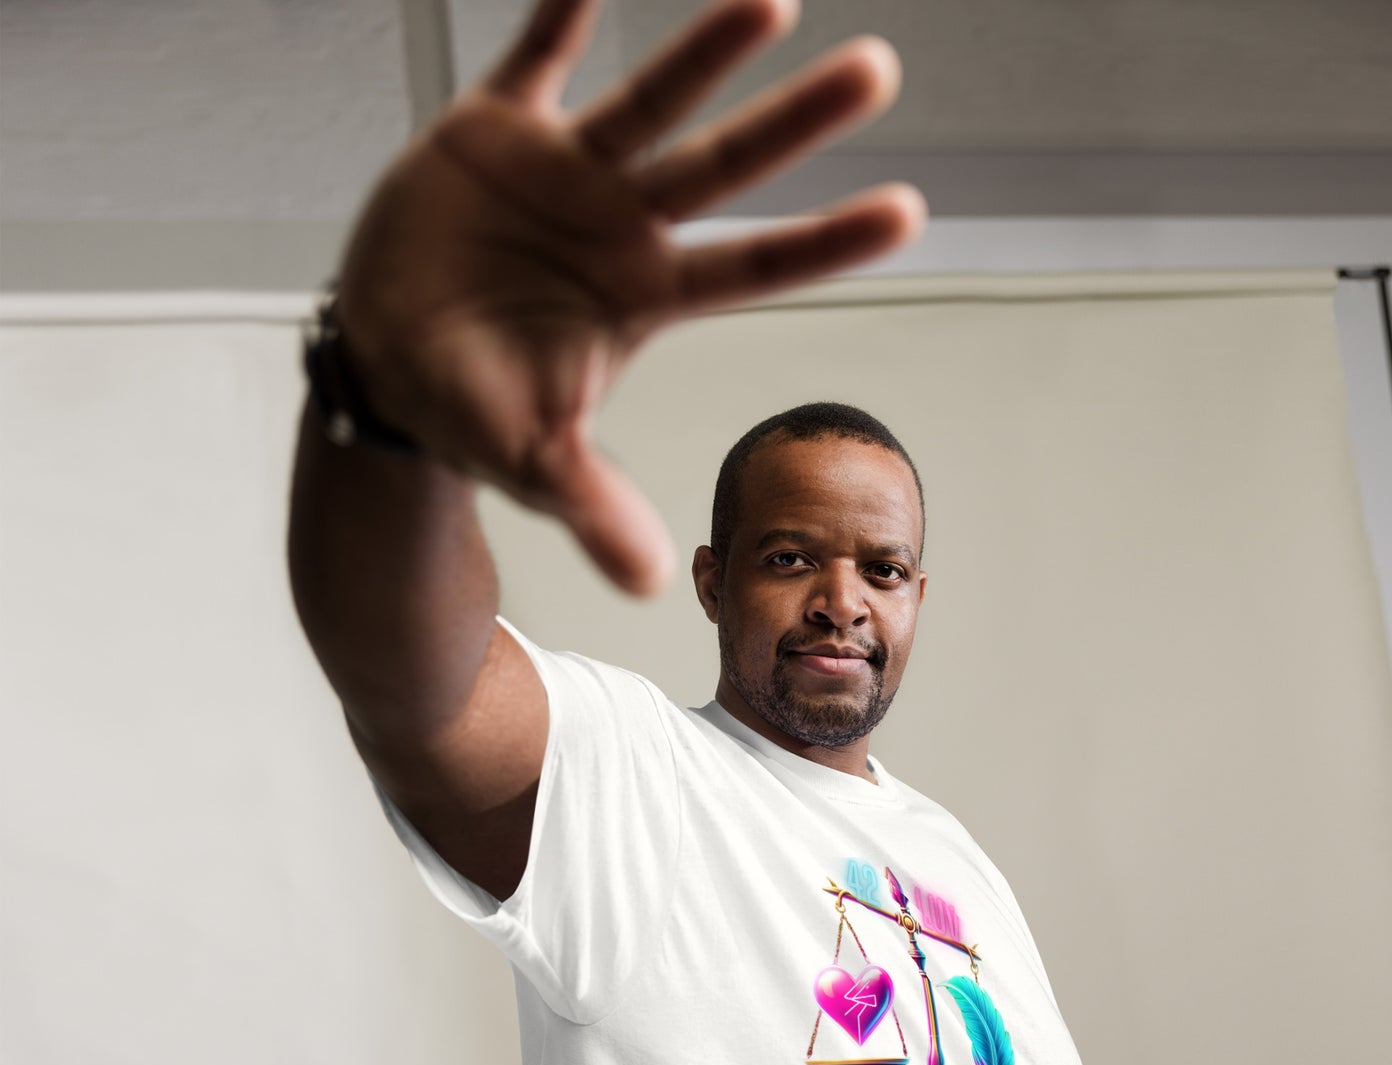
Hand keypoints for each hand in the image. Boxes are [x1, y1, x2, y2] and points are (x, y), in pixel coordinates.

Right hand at [334, 0, 925, 594]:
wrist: (387, 360)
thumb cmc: (472, 409)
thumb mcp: (533, 463)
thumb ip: (594, 506)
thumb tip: (650, 584)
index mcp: (643, 297)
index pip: (753, 268)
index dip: (826, 243)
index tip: (909, 213)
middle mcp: (620, 226)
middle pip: (723, 169)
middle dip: (795, 123)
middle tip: (879, 73)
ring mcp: (563, 173)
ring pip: (649, 100)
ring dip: (706, 51)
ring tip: (772, 0)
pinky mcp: (493, 131)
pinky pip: (534, 56)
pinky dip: (561, 11)